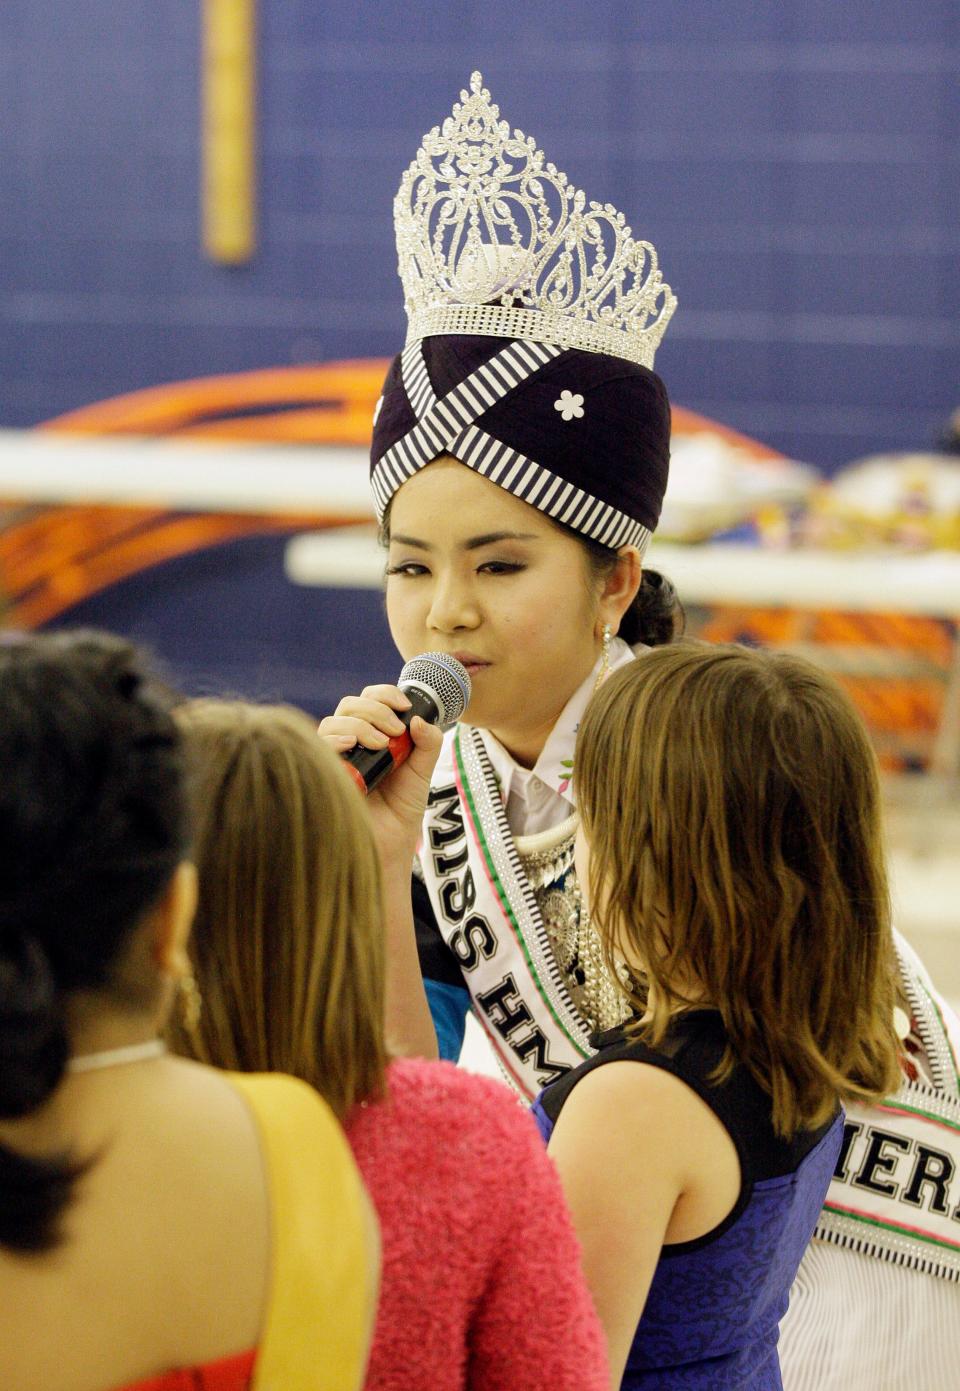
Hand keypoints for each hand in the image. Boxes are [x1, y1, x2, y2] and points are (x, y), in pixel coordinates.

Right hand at [319, 685, 442, 868]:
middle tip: (396, 730)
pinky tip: (351, 743)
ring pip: (333, 721)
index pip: (370, 700)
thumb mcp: (422, 773)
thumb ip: (427, 744)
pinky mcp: (323, 772)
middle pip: (350, 705)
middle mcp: (351, 742)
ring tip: (381, 744)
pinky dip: (334, 738)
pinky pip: (318, 745)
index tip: (404, 706)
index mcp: (374, 735)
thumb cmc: (401, 811)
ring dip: (360, 723)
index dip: (384, 694)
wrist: (389, 846)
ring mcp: (335, 757)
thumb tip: (420, 719)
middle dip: (375, 709)